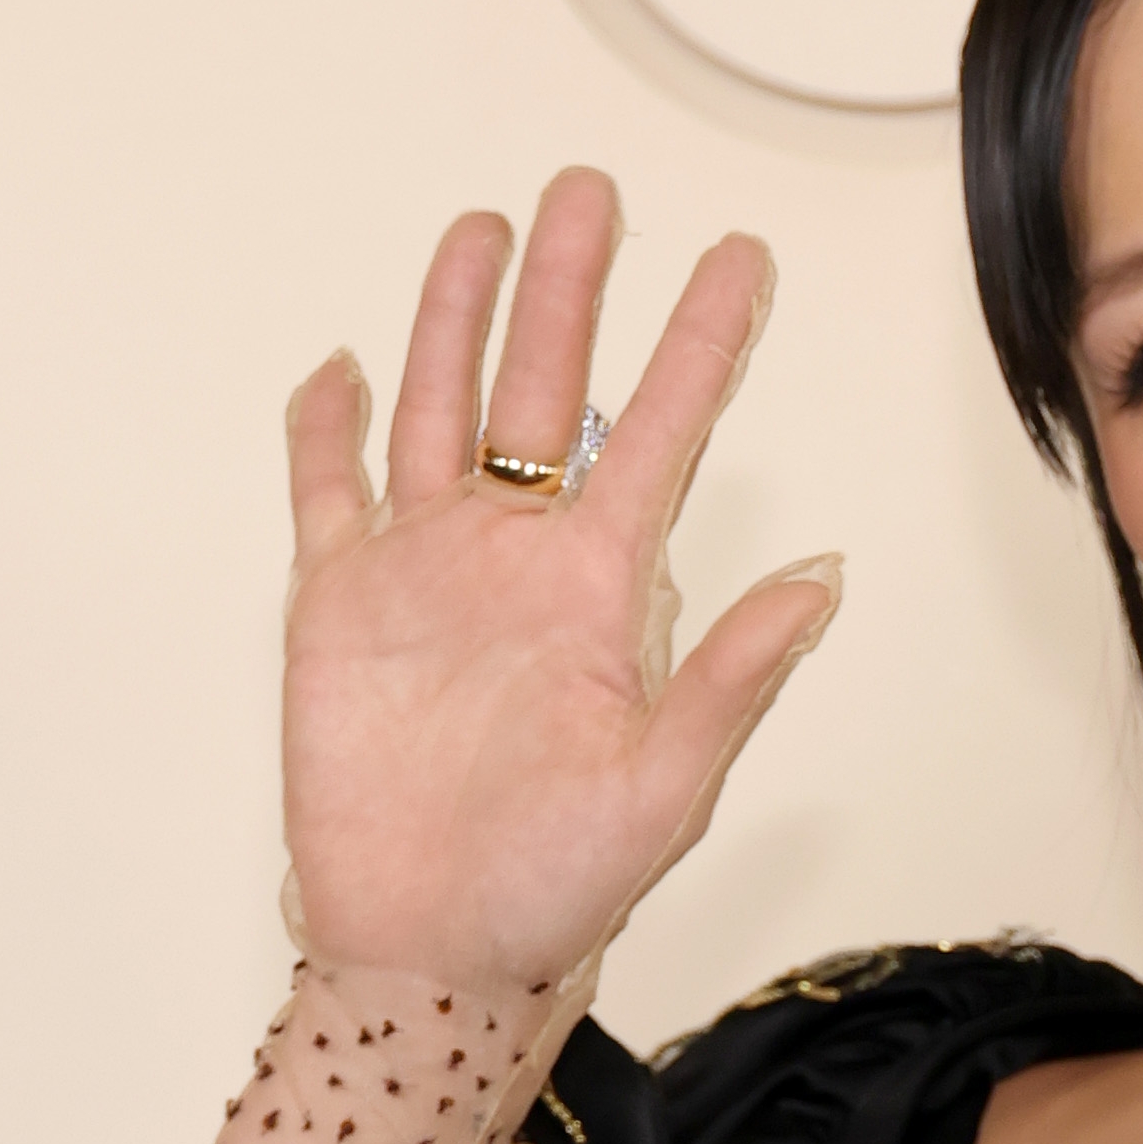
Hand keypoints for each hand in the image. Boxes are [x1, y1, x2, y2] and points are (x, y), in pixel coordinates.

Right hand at [279, 166, 839, 989]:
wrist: (432, 950)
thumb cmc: (555, 889)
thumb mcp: (665, 791)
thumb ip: (733, 678)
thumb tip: (818, 578)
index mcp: (603, 593)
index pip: (665, 434)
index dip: (703, 344)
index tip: (744, 257)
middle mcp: (519, 561)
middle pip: (547, 390)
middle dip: (570, 290)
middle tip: (592, 193)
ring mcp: (428, 572)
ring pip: (443, 409)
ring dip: (460, 321)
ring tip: (487, 228)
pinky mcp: (339, 603)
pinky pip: (327, 491)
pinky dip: (325, 426)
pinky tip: (340, 366)